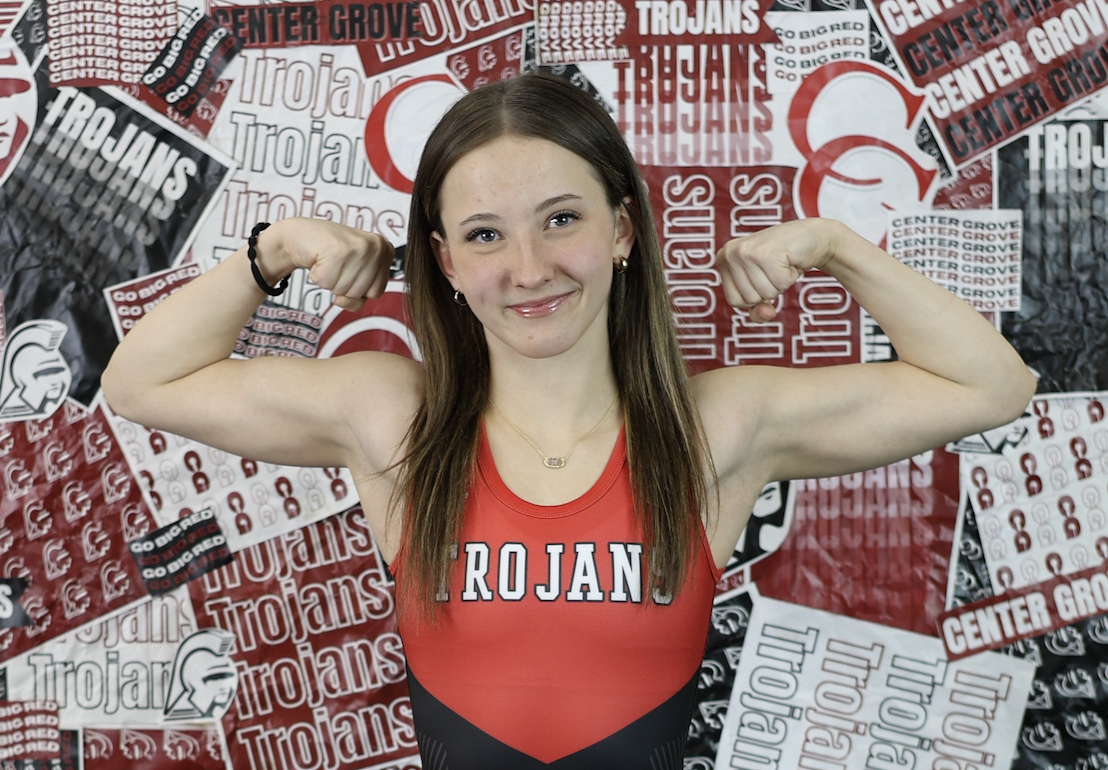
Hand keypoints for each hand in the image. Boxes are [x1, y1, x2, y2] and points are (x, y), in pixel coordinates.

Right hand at [262, 218, 394, 311]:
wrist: (302, 234)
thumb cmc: (329, 254)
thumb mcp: (354, 276)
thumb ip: (358, 298)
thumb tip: (342, 301)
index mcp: (386, 251)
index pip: (376, 293)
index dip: (357, 287)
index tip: (349, 269)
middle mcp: (377, 247)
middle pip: (359, 293)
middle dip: (343, 284)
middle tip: (336, 264)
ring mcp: (359, 247)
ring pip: (343, 290)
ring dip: (329, 280)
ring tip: (328, 260)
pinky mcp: (338, 250)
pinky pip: (326, 283)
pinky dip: (318, 275)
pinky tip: (319, 258)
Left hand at [716, 218, 839, 322]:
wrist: (809, 236)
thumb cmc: (783, 261)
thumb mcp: (763, 286)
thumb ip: (757, 309)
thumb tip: (767, 314)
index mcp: (723, 259)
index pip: (734, 301)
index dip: (755, 296)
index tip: (763, 276)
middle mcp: (730, 253)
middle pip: (750, 299)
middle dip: (769, 289)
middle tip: (774, 268)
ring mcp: (746, 252)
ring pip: (765, 293)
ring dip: (780, 283)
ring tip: (781, 264)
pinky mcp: (766, 253)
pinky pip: (781, 284)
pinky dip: (791, 276)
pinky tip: (788, 260)